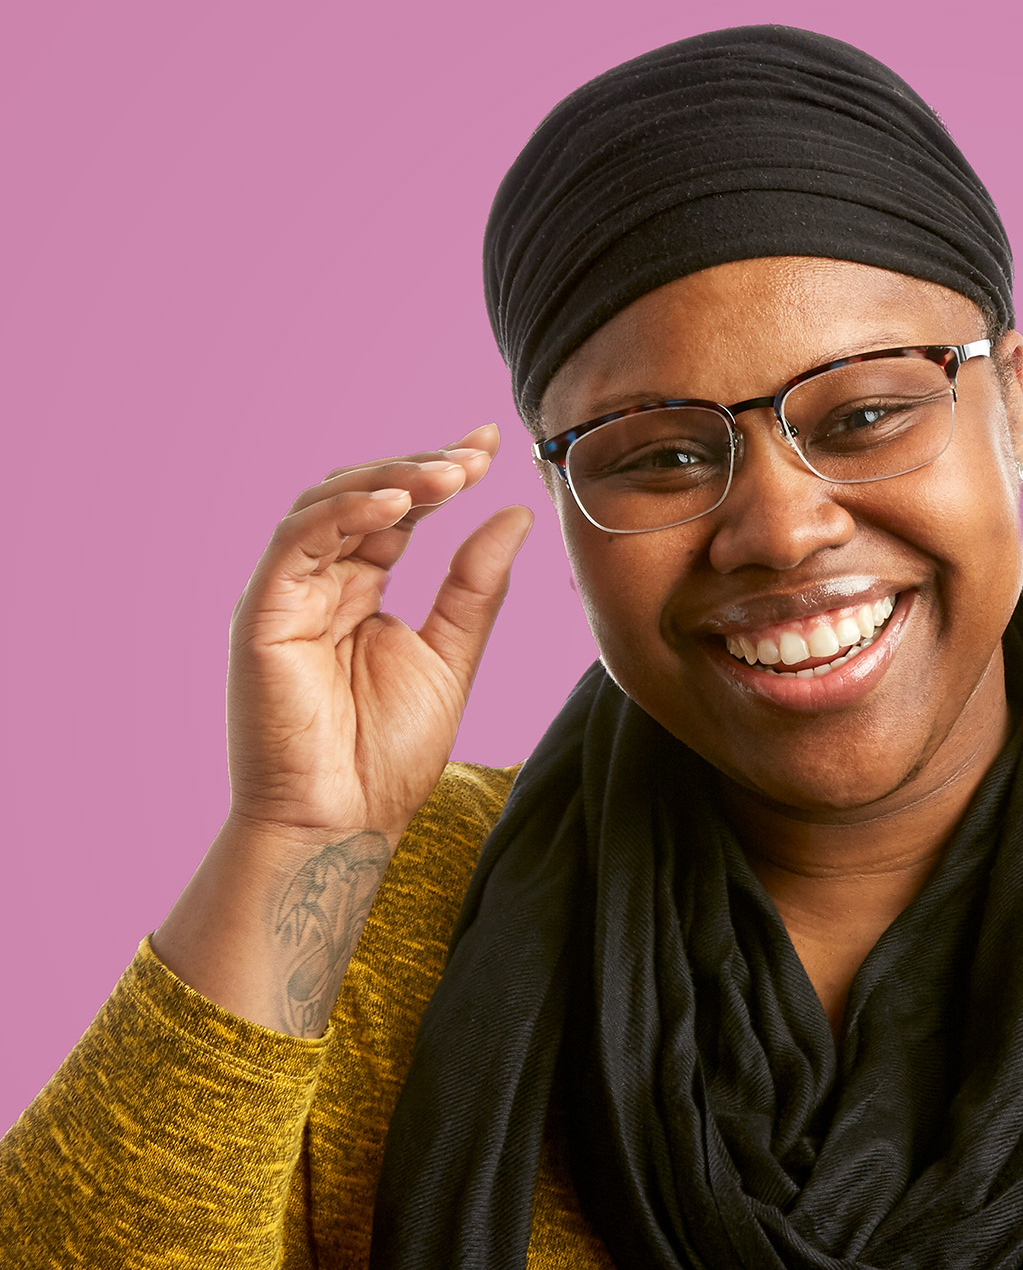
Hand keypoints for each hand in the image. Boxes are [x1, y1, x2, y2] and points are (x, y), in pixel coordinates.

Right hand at [225, 422, 532, 843]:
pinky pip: (296, 543)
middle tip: (475, 454)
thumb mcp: (451, 655)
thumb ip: (475, 586)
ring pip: (327, 505)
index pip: (398, 512)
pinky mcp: (262, 614)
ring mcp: (286, 594)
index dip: (439, 474)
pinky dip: (344, 514)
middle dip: (420, 468)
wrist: (345, 824)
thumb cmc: (388, 756)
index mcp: (360, 589)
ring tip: (450, 474)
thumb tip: (513, 514)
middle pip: (362, 496)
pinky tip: (398, 506)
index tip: (490, 445)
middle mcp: (319, 582)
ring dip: (390, 482)